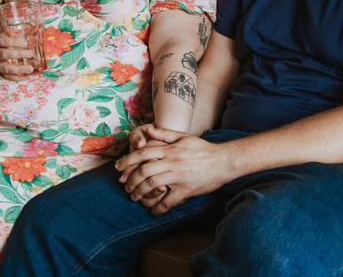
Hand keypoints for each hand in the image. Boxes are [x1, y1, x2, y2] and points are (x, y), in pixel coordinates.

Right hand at [0, 30, 34, 80]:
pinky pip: (7, 77)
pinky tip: (29, 76)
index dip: (13, 42)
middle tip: (30, 54)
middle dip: (17, 55)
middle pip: (2, 54)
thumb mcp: (3, 32)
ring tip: (31, 68)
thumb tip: (34, 26)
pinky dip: (18, 78)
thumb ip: (15, 30)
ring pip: (4, 68)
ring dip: (18, 69)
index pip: (1, 41)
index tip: (25, 43)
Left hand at [118, 127, 232, 214]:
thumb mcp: (184, 137)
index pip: (142, 153)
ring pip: (152, 186)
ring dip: (140, 193)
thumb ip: (165, 134)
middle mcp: (172, 162)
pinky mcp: (186, 189)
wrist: (224, 161)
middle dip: (130, 179)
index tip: (118, 167)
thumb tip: (148, 131)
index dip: (127, 160)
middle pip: (143, 171)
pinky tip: (153, 211)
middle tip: (125, 186)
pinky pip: (168, 201)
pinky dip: (158, 208)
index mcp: (170, 149)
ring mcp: (179, 176)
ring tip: (134, 197)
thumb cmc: (203, 149)